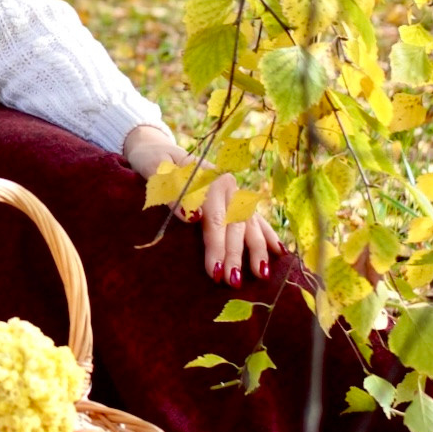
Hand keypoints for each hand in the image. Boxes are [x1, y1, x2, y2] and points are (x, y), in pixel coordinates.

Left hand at [124, 125, 278, 286]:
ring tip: (261, 276)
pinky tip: (279, 253)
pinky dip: (267, 235)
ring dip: (256, 251)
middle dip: (235, 255)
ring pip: (249, 224)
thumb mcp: (154, 170)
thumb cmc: (153, 162)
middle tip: (232, 282)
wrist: (157, 149)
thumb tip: (193, 218)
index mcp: (209, 177)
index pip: (215, 217)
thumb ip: (172, 192)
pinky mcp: (236, 199)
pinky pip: (256, 219)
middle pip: (234, 224)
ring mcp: (235, 192)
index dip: (216, 245)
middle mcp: (227, 185)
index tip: (215, 270)